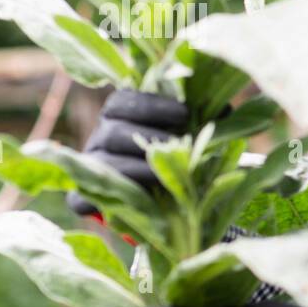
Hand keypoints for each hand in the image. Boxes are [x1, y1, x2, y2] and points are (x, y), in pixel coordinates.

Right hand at [67, 89, 189, 216]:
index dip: (151, 105)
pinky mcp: (81, 198)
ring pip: (103, 163)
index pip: (122, 101)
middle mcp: (100, 139)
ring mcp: (90, 169)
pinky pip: (83, 197)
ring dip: (138, 169)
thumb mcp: (184, 137)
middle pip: (111, 131)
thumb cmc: (172, 161)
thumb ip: (199, 121)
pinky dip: (110, 197)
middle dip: (148, 138)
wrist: (154, 205)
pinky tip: (141, 197)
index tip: (184, 113)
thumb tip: (226, 108)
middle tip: (178, 146)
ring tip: (167, 175)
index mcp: (118, 117)